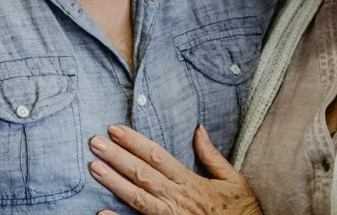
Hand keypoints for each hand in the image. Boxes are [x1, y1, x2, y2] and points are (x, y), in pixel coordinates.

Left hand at [89, 124, 260, 214]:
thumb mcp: (233, 180)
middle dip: (116, 157)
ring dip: (114, 182)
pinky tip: (101, 213)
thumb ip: (212, 156)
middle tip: (94, 142)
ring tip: (94, 167)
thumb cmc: (241, 212)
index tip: (115, 130)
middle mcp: (178, 198)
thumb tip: (198, 129)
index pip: (157, 156)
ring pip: (137, 198)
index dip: (134, 142)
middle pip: (142, 174)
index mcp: (191, 182)